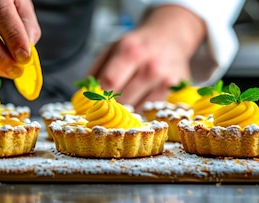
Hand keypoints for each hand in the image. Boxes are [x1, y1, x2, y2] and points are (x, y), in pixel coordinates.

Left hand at [89, 5, 205, 111]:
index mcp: (130, 51)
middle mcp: (150, 65)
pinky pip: (152, 109)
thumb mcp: (113, 47)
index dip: (99, 96)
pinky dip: (143, 110)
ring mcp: (164, 79)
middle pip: (123, 100)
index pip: (109, 82)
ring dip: (128, 111)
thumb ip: (96, 70)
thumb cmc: (137, 44)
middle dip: (112, 107)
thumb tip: (83, 96)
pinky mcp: (175, 90)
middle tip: (108, 107)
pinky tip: (140, 101)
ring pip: (138, 108)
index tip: (93, 103)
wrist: (170, 36)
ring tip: (125, 102)